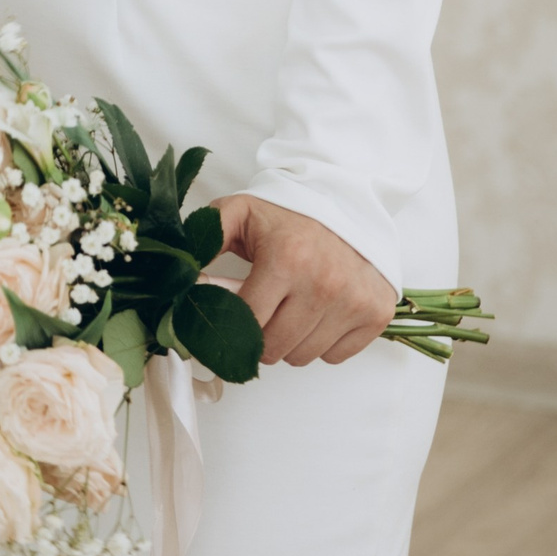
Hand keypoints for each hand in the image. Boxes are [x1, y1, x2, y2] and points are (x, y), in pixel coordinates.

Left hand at [214, 193, 397, 365]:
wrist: (343, 198)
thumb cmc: (286, 213)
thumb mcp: (238, 213)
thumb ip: (205, 240)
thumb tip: (180, 278)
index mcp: (286, 259)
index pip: (247, 323)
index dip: (231, 321)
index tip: (228, 311)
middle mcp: (324, 284)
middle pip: (273, 348)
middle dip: (258, 333)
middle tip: (261, 308)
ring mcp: (354, 301)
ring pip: (302, 357)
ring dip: (290, 339)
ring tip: (289, 305)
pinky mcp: (376, 314)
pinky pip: (335, 356)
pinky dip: (322, 341)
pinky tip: (318, 311)